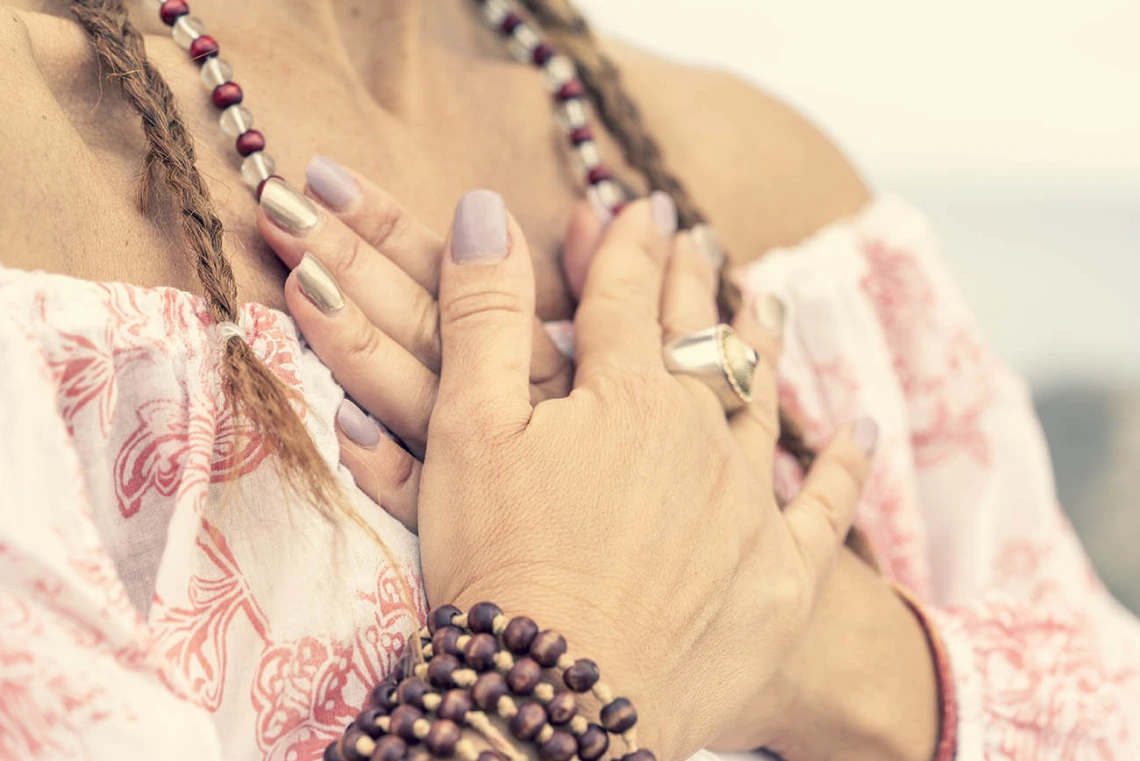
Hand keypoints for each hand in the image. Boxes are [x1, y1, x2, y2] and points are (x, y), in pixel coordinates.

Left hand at [257, 157, 604, 528]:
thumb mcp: (612, 377)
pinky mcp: (464, 537)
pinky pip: (420, 501)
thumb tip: (489, 209)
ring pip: (411, 394)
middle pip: (424, 321)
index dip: (391, 227)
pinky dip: (384, 468)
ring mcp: (476, 473)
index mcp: (538, 365)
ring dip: (353, 335)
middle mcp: (500, 407)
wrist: (638, 618)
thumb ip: (539, 302)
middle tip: (285, 195)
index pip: (454, 279)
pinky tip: (342, 430)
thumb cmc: (635, 493)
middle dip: (358, 255)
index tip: (323, 175)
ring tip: (295, 274)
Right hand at [416, 188, 875, 759]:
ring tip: (765, 300)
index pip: (627, 296)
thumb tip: (483, 209)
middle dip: (693, 281)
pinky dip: (843, 465)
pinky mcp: (779, 576)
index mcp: (625, 396)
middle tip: (698, 237)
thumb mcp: (468, 430)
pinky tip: (860, 431)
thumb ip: (483, 315)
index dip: (628, 244)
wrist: (566, 700)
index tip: (639, 206)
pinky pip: (825, 506)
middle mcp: (699, 435)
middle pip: (697, 337)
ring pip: (761, 400)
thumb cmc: (502, 565)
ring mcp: (746, 505)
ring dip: (761, 344)